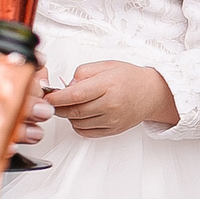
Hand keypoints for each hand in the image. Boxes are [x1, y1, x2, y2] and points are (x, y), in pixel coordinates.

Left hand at [49, 61, 178, 136]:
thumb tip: (67, 86)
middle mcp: (110, 104)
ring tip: (72, 105)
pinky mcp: (112, 130)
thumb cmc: (130, 78)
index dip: (56, 98)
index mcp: (108, 85)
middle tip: (54, 101)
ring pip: (78, 123)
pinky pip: (86, 132)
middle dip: (59, 107)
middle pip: (74, 111)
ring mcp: (112, 119)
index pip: (75, 95)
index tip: (48, 96)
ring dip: (69, 116)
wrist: (151, 93)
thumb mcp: (106, 65)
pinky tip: (81, 116)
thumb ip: (83, 72)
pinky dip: (78, 125)